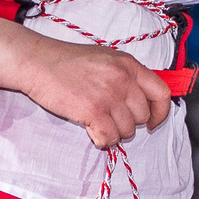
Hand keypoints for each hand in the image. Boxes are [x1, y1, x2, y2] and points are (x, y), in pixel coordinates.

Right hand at [0, 17, 174, 148]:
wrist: (37, 62)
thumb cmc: (66, 61)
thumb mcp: (105, 59)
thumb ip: (125, 76)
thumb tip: (141, 99)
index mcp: (129, 64)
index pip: (161, 93)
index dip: (160, 112)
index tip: (152, 122)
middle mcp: (123, 78)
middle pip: (142, 116)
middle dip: (128, 123)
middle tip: (109, 119)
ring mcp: (109, 94)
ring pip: (127, 130)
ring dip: (113, 132)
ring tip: (96, 122)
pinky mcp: (93, 110)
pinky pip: (109, 137)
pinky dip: (101, 139)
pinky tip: (90, 129)